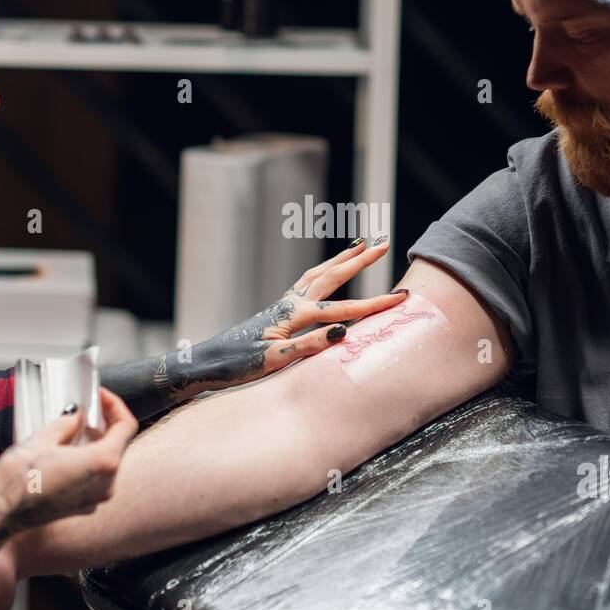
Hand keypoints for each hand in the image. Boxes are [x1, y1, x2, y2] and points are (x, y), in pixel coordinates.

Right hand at [0, 388, 137, 528]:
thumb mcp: (42, 439)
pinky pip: (95, 479)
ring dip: (95, 443)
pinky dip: (87, 462)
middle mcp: (106, 484)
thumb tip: (76, 416)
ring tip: (73, 428)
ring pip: (108, 463)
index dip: (115, 406)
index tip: (99, 396)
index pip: (126, 426)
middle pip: (119, 445)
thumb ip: (66, 424)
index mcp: (103, 463)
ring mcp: (95, 499)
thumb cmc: (16, 479)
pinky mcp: (82, 507)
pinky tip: (67, 452)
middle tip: (86, 409)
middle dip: (105, 424)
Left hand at [168, 237, 408, 394]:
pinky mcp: (277, 311)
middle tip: (384, 244)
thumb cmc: (239, 365)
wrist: (207, 363)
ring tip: (360, 246)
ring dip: (341, 260)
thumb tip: (343, 331)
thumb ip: (308, 345)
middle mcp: (290, 304)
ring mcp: (283, 305)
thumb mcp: (274, 360)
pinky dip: (322, 273)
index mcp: (294, 316)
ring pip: (318, 275)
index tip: (402, 296)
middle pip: (332, 276)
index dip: (375, 303)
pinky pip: (306, 283)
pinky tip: (325, 274)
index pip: (344, 310)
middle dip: (360, 260)